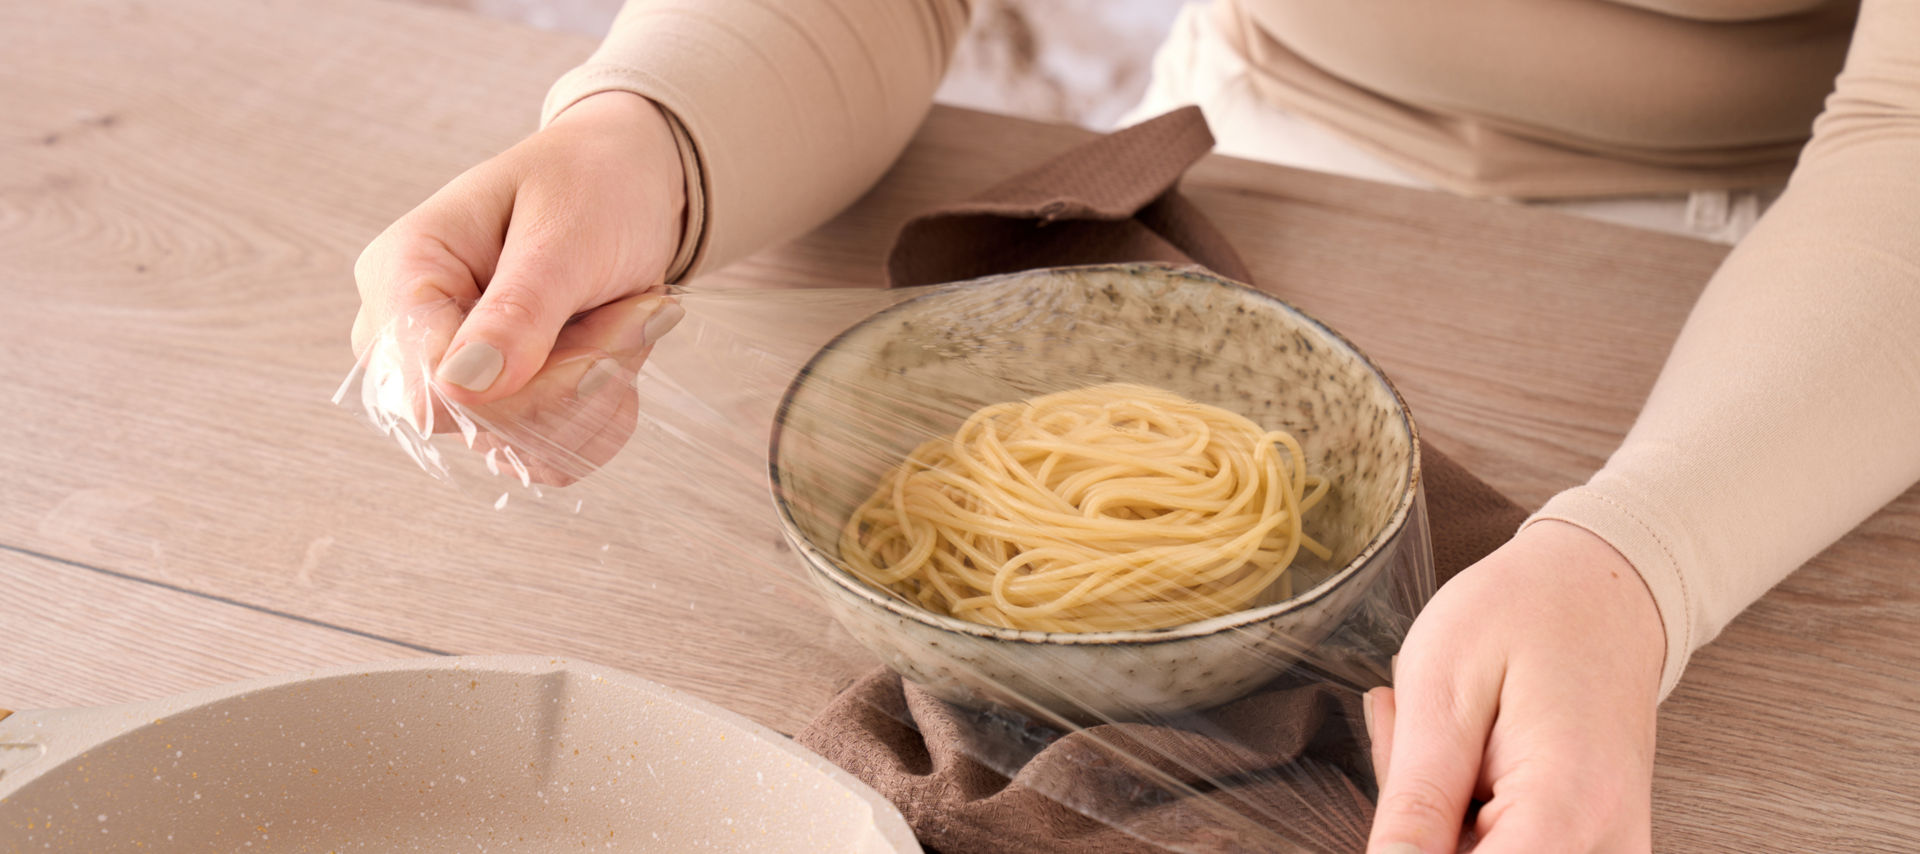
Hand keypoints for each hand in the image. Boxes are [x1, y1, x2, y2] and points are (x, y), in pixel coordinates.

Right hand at [351, 91, 687, 481]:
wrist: (628, 181)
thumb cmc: (591, 184)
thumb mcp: (566, 232)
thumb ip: (517, 310)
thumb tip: (460, 388)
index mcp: (403, 274)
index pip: (430, 394)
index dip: (526, 391)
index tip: (601, 349)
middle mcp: (411, 334)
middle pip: (481, 426)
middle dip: (579, 380)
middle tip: (632, 313)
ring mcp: (453, 377)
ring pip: (525, 447)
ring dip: (602, 391)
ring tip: (623, 318)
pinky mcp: (498, 405)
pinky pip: (548, 456)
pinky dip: (602, 413)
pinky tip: (615, 356)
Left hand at [1364, 520, 1664, 853]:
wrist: (1602, 594)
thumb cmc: (1527, 615)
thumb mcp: (1442, 689)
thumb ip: (1414, 799)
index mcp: (1566, 811)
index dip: (1410, 849)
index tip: (1401, 793)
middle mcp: (1606, 849)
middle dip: (1415, 827)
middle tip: (1410, 739)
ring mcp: (1608, 853)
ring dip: (1438, 822)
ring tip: (1445, 738)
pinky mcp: (1596, 850)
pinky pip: (1506, 850)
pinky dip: (1464, 821)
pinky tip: (1464, 761)